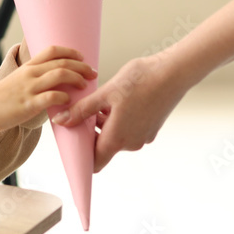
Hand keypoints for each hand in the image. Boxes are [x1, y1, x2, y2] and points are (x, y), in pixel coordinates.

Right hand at [0, 46, 97, 131]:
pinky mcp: (28, 104)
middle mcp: (30, 74)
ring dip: (77, 78)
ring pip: (60, 75)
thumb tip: (52, 83)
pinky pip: (52, 97)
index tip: (82, 58)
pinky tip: (68, 101)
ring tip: (85, 85)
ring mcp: (29, 88)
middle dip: (81, 66)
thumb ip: (33, 79)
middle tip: (93, 72)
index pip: (52, 51)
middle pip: (61, 62)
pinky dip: (64, 98)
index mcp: (28, 67)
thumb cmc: (0, 98)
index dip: (70, 52)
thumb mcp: (16, 81)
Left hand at [52, 52, 187, 171]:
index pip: (95, 161)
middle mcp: (132, 143)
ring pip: (115, 135)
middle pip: (103, 146)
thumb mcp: (104, 94)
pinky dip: (117, 119)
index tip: (71, 142)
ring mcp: (143, 136)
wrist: (173, 72)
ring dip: (103, 122)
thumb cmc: (139, 81)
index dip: (81, 156)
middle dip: (90, 131)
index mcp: (118, 138)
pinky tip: (114, 100)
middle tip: (80, 110)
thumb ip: (82, 110)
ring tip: (98, 101)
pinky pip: (127, 129)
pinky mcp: (150, 128)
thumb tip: (61, 121)